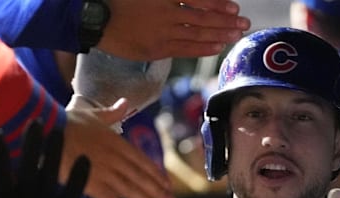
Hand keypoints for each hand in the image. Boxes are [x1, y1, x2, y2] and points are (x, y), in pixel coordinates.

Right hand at [63, 99, 176, 197]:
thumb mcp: (96, 115)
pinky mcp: (92, 186)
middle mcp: (116, 160)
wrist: (50, 133)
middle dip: (159, 192)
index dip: (156, 174)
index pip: (143, 161)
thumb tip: (124, 102)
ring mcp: (106, 173)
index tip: (167, 184)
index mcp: (118, 143)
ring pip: (132, 191)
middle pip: (142, 179)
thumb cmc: (69, 122)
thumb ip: (113, 113)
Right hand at [99, 0, 250, 60]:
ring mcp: (162, 33)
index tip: (234, 7)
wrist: (96, 21)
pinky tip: (218, 46)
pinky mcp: (158, 49)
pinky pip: (186, 50)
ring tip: (236, 34)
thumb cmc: (120, 0)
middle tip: (244, 23)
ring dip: (221, 34)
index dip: (218, 3)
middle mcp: (165, 13)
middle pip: (203, 17)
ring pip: (198, 34)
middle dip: (227, 21)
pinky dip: (204, 48)